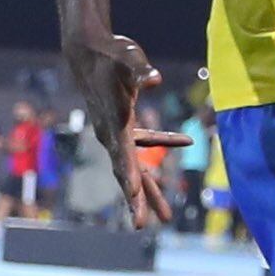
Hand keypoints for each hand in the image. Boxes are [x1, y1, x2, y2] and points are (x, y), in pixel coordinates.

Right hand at [65, 32, 177, 227]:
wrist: (89, 50)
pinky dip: (164, 141)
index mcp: (114, 125)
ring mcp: (116, 129)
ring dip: (150, 187)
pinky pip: (145, 139)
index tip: (134, 200)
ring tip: (166, 212)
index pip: (122, 158)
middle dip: (136, 199)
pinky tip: (185, 142)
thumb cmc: (110, 54)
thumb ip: (142, 71)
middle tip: (144, 225)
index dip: (128, 179)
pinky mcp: (123, 120)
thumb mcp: (129, 60)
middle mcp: (112, 132)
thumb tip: (155, 78)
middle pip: (126, 172)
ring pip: (134, 164)